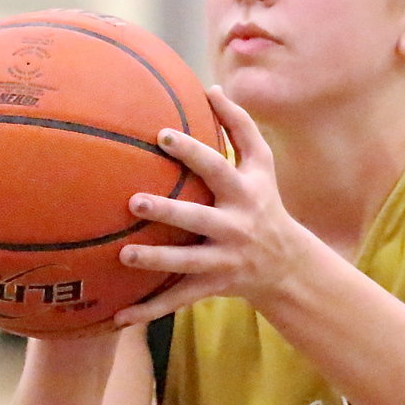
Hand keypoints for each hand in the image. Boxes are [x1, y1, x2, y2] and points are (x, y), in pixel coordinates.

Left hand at [113, 86, 300, 326]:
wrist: (286, 264)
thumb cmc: (265, 201)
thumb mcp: (263, 164)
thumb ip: (240, 125)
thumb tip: (211, 87)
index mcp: (244, 193)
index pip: (218, 167)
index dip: (191, 151)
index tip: (162, 135)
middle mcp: (235, 227)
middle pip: (199, 218)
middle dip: (169, 211)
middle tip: (134, 200)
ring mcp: (223, 260)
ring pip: (186, 263)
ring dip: (156, 261)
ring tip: (123, 255)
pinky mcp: (210, 287)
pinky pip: (176, 300)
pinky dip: (147, 311)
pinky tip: (118, 317)